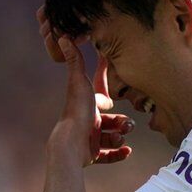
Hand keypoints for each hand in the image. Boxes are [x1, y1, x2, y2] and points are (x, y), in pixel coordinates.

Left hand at [48, 34, 133, 166]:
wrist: (70, 143)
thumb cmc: (76, 112)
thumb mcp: (79, 82)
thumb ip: (75, 60)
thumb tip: (63, 36)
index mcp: (85, 107)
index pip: (100, 103)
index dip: (108, 103)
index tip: (114, 103)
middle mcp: (86, 123)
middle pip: (109, 122)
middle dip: (121, 123)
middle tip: (127, 125)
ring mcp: (88, 140)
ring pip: (110, 137)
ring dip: (119, 137)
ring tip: (121, 137)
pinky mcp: (91, 155)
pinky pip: (108, 155)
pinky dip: (119, 153)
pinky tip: (128, 151)